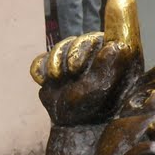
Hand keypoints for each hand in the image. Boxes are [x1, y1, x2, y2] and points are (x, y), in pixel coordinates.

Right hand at [30, 0, 144, 125]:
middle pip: (81, 40)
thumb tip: (115, 45)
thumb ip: (107, 66)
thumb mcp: (101, 89)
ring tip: (56, 78)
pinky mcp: (55, 69)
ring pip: (61, 47)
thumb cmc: (93, 110)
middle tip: (72, 70)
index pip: (108, 35)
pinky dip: (39, 68)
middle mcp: (96, 57)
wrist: (72, 127)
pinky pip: (42, 59)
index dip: (107, 27)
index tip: (101, 28)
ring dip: (55, 61)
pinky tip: (43, 80)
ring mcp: (74, 62)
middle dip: (71, 52)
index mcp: (114, 59)